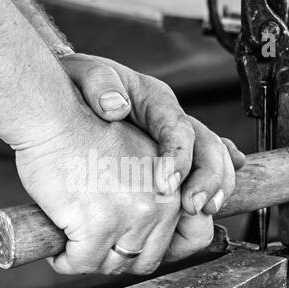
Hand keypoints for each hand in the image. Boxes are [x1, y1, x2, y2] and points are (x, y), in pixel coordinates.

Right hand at [15, 108, 215, 275]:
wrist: (53, 116)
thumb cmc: (84, 133)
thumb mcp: (138, 158)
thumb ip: (156, 191)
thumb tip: (156, 231)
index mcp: (175, 186)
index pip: (191, 238)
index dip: (161, 251)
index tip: (130, 249)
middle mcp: (161, 203)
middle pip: (146, 259)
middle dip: (118, 259)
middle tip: (93, 248)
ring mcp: (131, 216)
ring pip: (113, 265)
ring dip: (90, 261)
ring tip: (73, 246)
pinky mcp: (97, 226)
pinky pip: (81, 263)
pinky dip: (65, 261)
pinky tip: (58, 249)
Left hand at [59, 53, 243, 216]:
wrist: (73, 93)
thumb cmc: (78, 84)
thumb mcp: (83, 75)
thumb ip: (99, 82)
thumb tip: (115, 106)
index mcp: (155, 99)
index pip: (177, 127)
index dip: (178, 156)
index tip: (166, 184)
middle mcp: (173, 121)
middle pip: (207, 146)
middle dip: (207, 178)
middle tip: (194, 207)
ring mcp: (176, 142)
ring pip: (213, 162)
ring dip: (215, 189)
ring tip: (205, 213)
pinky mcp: (171, 161)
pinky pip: (200, 176)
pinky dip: (211, 191)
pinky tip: (209, 211)